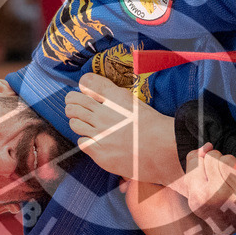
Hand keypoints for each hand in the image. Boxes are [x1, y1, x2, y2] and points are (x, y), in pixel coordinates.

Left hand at [65, 72, 183, 183]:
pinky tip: (96, 140)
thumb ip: (107, 90)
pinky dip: (86, 140)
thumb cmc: (150, 125)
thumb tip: (84, 82)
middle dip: (72, 105)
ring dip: (77, 122)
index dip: (80, 90)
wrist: (163, 150)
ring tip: (87, 124)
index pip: (86, 84)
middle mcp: (105, 115)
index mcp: (115, 98)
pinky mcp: (100, 153)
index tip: (81, 95)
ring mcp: (101, 134)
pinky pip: (81, 142)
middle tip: (77, 109)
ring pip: (74, 123)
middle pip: (73, 104)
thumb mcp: (130, 100)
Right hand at [181, 144, 235, 234]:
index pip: (196, 160)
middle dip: (215, 161)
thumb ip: (193, 163)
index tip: (203, 174)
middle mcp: (217, 196)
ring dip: (228, 164)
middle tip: (217, 176)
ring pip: (229, 158)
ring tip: (228, 178)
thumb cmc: (208, 204)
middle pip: (213, 156)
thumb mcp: (192, 187)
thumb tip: (206, 146)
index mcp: (198, 197)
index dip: (199, 162)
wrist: (228, 229)